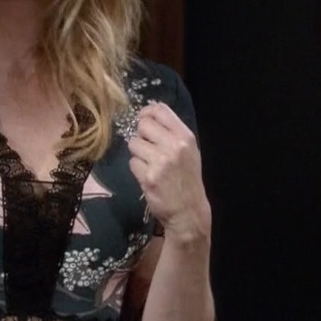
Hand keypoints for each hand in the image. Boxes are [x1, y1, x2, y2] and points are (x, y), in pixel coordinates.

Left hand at [127, 101, 210, 238]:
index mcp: (185, 137)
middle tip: (147, 146)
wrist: (188, 210)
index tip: (142, 119)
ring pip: (134, 144)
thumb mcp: (188, 151)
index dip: (146, 112)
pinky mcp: (148, 177)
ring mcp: (160, 162)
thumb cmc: (187, 179)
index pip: (160, 110)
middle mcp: (174, 146)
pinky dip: (137, 169)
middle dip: (140, 134)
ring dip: (138, 153)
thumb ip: (171, 132)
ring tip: (149, 163)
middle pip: (143, 125)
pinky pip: (132, 163)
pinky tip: (147, 176)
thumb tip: (149, 112)